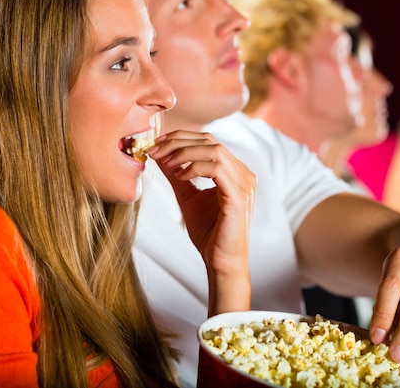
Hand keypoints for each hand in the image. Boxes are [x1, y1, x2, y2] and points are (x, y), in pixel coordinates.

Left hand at [149, 130, 256, 313]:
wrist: (222, 261)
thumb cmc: (209, 233)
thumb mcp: (188, 197)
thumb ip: (177, 175)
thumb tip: (160, 155)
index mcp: (235, 172)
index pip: (209, 142)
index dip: (181, 138)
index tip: (156, 145)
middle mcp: (244, 174)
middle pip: (211, 141)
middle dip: (178, 142)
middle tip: (154, 150)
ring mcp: (244, 183)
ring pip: (214, 150)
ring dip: (184, 152)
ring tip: (164, 163)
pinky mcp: (239, 196)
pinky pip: (217, 169)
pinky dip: (194, 167)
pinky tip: (179, 176)